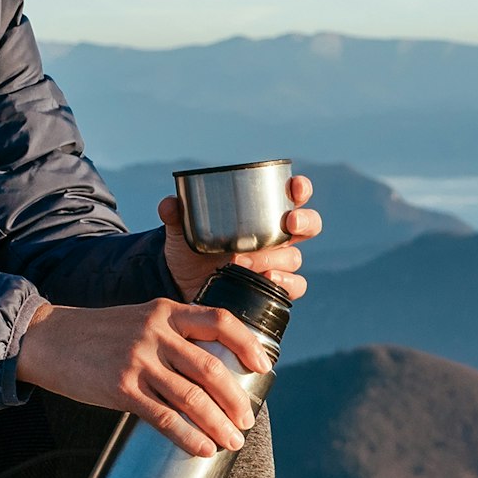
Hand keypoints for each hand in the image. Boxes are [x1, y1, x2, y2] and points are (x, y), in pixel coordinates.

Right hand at [17, 297, 270, 457]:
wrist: (49, 339)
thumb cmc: (99, 334)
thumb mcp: (140, 319)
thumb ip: (173, 335)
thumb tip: (211, 370)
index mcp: (166, 311)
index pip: (220, 321)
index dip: (248, 344)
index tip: (265, 367)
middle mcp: (156, 333)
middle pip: (211, 367)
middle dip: (236, 399)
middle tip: (246, 420)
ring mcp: (138, 360)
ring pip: (192, 397)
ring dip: (218, 423)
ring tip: (232, 441)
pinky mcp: (121, 388)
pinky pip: (164, 417)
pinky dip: (189, 436)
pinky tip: (202, 449)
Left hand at [159, 172, 320, 301]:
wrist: (186, 285)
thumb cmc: (192, 250)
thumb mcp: (182, 231)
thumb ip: (176, 215)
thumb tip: (169, 204)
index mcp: (263, 215)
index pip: (292, 196)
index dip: (300, 189)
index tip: (294, 187)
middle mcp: (277, 238)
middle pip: (308, 225)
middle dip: (304, 221)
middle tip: (289, 223)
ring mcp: (277, 264)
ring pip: (295, 258)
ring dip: (276, 258)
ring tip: (246, 261)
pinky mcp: (274, 290)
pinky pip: (295, 286)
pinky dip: (285, 283)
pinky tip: (267, 279)